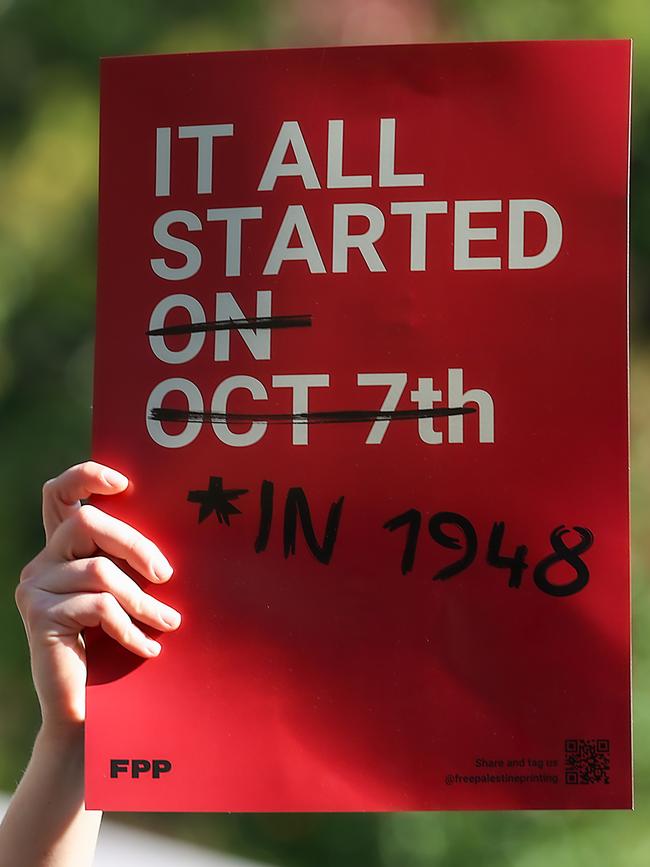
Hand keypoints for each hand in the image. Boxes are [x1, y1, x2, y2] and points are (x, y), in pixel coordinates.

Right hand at [15, 461, 180, 734]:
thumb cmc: (118, 645)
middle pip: (86, 523)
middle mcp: (43, 561)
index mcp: (64, 549)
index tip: (123, 482)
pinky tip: (148, 648)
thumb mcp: (127, 594)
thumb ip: (132, 563)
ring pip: (99, 571)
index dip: (86, 477)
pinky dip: (130, 628)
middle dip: (135, 544)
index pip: (59, 494)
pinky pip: (97, 607)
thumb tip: (178, 535)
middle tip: (167, 575)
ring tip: (168, 623)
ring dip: (143, 600)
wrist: (91, 710)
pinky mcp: (38, 616)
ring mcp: (35, 587)